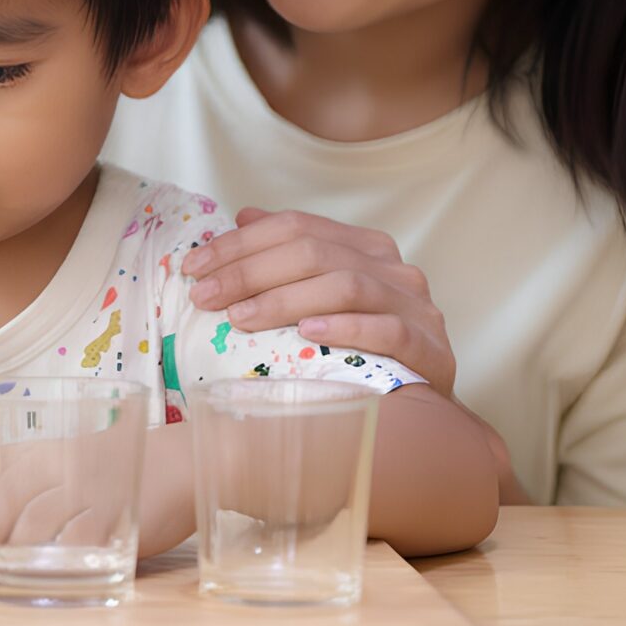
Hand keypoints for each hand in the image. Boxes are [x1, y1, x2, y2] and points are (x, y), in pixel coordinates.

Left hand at [0, 423, 145, 569]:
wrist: (184, 462)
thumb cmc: (118, 471)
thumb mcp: (69, 466)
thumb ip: (32, 490)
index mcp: (43, 450)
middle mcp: (61, 463)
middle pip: (2, 496)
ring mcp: (90, 485)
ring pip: (35, 516)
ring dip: (7, 551)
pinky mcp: (118, 509)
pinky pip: (79, 536)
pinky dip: (56, 559)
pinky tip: (42, 578)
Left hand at [178, 208, 457, 394]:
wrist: (423, 408)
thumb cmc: (362, 350)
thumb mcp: (322, 298)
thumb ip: (290, 256)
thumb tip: (244, 216)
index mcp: (365, 247)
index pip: (296, 227)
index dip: (240, 243)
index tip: (194, 267)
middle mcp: (393, 269)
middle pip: (314, 253)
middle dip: (250, 272)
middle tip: (205, 297)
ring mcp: (416, 307)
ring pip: (346, 286)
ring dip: (285, 300)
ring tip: (241, 318)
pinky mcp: (431, 349)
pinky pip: (387, 331)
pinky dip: (345, 328)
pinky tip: (307, 334)